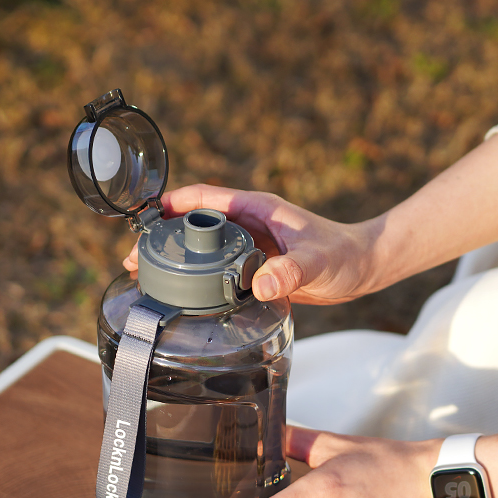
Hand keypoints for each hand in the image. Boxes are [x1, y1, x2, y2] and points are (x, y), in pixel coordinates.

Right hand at [122, 184, 379, 304]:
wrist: (361, 267)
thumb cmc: (343, 255)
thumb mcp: (317, 262)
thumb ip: (291, 272)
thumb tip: (260, 284)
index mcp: (255, 209)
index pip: (202, 197)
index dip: (169, 205)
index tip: (141, 221)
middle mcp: (248, 224)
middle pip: (193, 223)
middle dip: (162, 238)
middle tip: (136, 262)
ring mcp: (249, 245)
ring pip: (203, 248)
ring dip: (177, 261)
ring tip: (148, 281)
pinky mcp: (255, 267)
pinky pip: (218, 269)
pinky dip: (199, 280)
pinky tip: (186, 299)